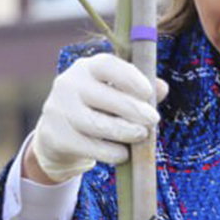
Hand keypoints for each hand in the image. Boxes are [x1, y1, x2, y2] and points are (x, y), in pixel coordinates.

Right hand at [27, 53, 167, 183]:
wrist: (58, 134)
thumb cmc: (96, 109)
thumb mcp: (114, 94)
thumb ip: (139, 90)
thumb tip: (163, 88)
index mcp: (85, 68)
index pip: (106, 65)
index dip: (129, 78)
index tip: (147, 92)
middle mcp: (68, 84)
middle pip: (103, 96)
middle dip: (132, 109)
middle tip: (153, 120)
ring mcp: (58, 110)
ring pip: (96, 123)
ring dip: (124, 131)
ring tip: (141, 135)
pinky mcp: (56, 136)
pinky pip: (88, 146)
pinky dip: (110, 152)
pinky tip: (123, 154)